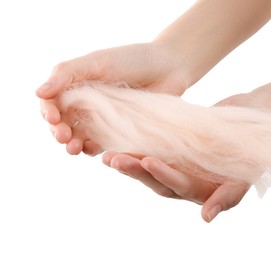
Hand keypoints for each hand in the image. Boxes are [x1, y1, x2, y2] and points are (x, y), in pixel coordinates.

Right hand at [36, 43, 189, 154]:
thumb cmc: (133, 60)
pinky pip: (102, 144)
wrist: (169, 68)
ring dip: (73, 145)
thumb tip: (38, 92)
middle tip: (63, 137)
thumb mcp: (97, 62)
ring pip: (80, 137)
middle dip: (59, 132)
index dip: (48, 112)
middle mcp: (86, 104)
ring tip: (74, 148)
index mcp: (76, 86)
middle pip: (63, 124)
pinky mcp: (119, 132)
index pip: (52, 103)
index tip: (53, 118)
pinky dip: (95, 149)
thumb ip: (67, 74)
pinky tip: (93, 150)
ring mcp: (102, 119)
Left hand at [102, 94, 259, 222]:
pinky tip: (122, 137)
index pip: (177, 184)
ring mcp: (179, 162)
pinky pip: (154, 146)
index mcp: (201, 189)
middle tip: (112, 159)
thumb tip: (207, 218)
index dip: (163, 175)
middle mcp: (185, 178)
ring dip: (130, 159)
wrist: (254, 120)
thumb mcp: (246, 176)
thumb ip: (227, 197)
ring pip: (149, 164)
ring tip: (108, 154)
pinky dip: (138, 143)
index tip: (147, 161)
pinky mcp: (175, 145)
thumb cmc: (255, 150)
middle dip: (134, 169)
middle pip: (156, 178)